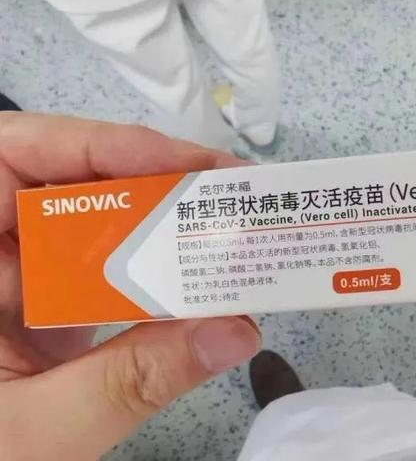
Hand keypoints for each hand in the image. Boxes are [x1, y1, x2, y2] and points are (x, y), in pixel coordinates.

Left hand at [0, 112, 260, 459]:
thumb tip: (236, 332)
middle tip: (228, 189)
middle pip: (69, 181)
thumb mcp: (39, 429)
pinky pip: (106, 269)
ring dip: (162, 224)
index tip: (177, 164)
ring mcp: (23, 277)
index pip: (14, 158)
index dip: (96, 145)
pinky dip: (155, 271)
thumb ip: (131, 380)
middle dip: (151, 178)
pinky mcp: (52, 304)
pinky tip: (197, 277)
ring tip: (227, 224)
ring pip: (95, 224)